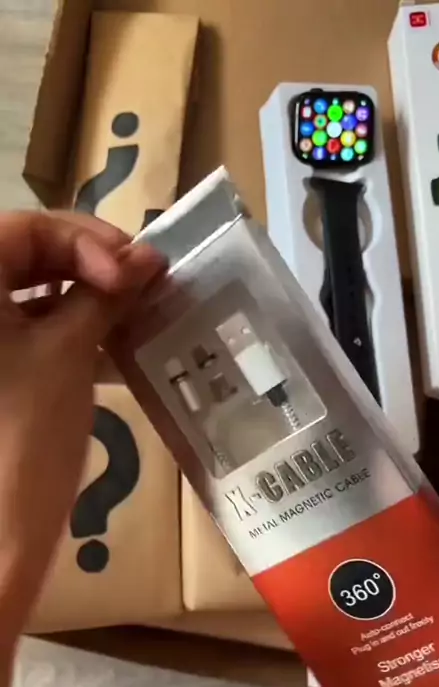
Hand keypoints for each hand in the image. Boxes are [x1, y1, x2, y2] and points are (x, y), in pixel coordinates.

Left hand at [0, 210, 164, 640]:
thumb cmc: (24, 439)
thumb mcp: (69, 354)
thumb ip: (105, 294)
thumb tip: (148, 257)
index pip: (23, 228)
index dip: (84, 239)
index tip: (139, 269)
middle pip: (24, 254)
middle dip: (86, 262)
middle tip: (143, 280)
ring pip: (28, 293)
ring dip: (83, 295)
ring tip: (138, 308)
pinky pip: (27, 332)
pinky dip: (68, 330)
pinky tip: (114, 343)